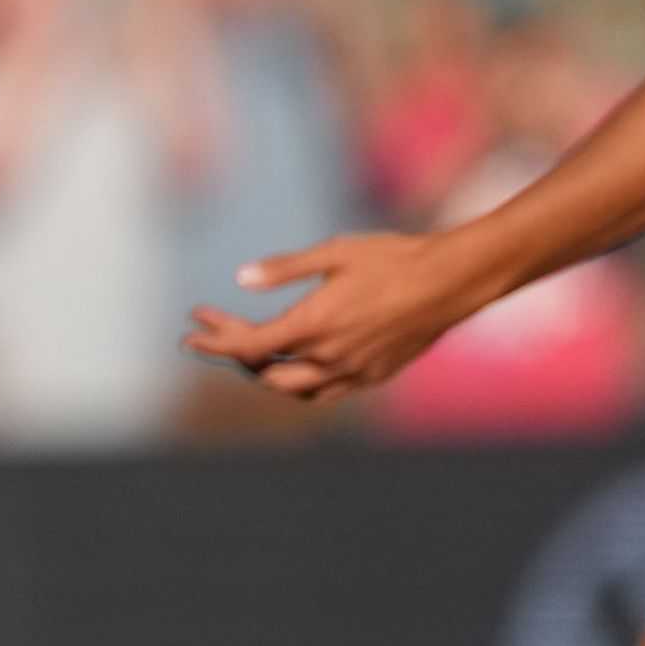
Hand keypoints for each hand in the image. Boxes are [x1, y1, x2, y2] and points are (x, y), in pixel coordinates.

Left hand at [181, 232, 489, 403]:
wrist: (452, 281)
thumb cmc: (393, 258)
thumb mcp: (334, 253)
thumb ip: (285, 269)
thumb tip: (241, 278)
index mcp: (314, 325)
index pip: (249, 345)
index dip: (215, 340)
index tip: (192, 329)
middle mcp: (330, 356)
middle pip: (265, 371)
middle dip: (234, 352)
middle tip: (214, 329)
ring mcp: (354, 371)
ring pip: (294, 389)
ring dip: (265, 372)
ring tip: (248, 348)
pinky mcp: (374, 376)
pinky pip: (325, 392)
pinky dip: (300, 384)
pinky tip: (294, 364)